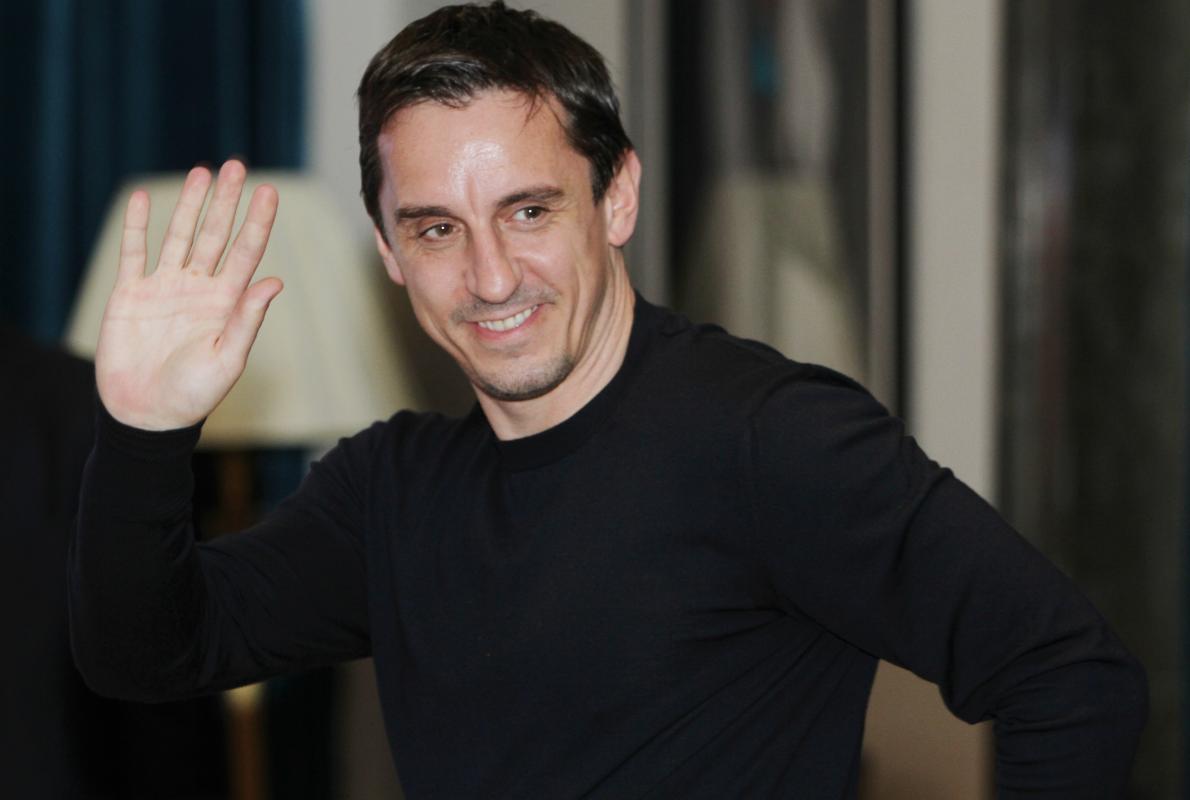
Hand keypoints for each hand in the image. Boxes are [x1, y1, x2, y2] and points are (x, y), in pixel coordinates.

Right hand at [95, 160, 281, 430]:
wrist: (146, 415)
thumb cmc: (193, 396)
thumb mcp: (228, 360)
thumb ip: (247, 319)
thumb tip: (275, 281)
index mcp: (226, 303)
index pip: (246, 252)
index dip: (257, 222)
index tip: (269, 192)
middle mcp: (198, 289)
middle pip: (215, 235)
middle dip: (226, 202)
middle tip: (237, 166)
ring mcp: (164, 289)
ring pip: (179, 236)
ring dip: (190, 205)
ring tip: (203, 172)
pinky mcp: (130, 295)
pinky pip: (134, 253)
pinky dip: (137, 225)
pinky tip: (142, 197)